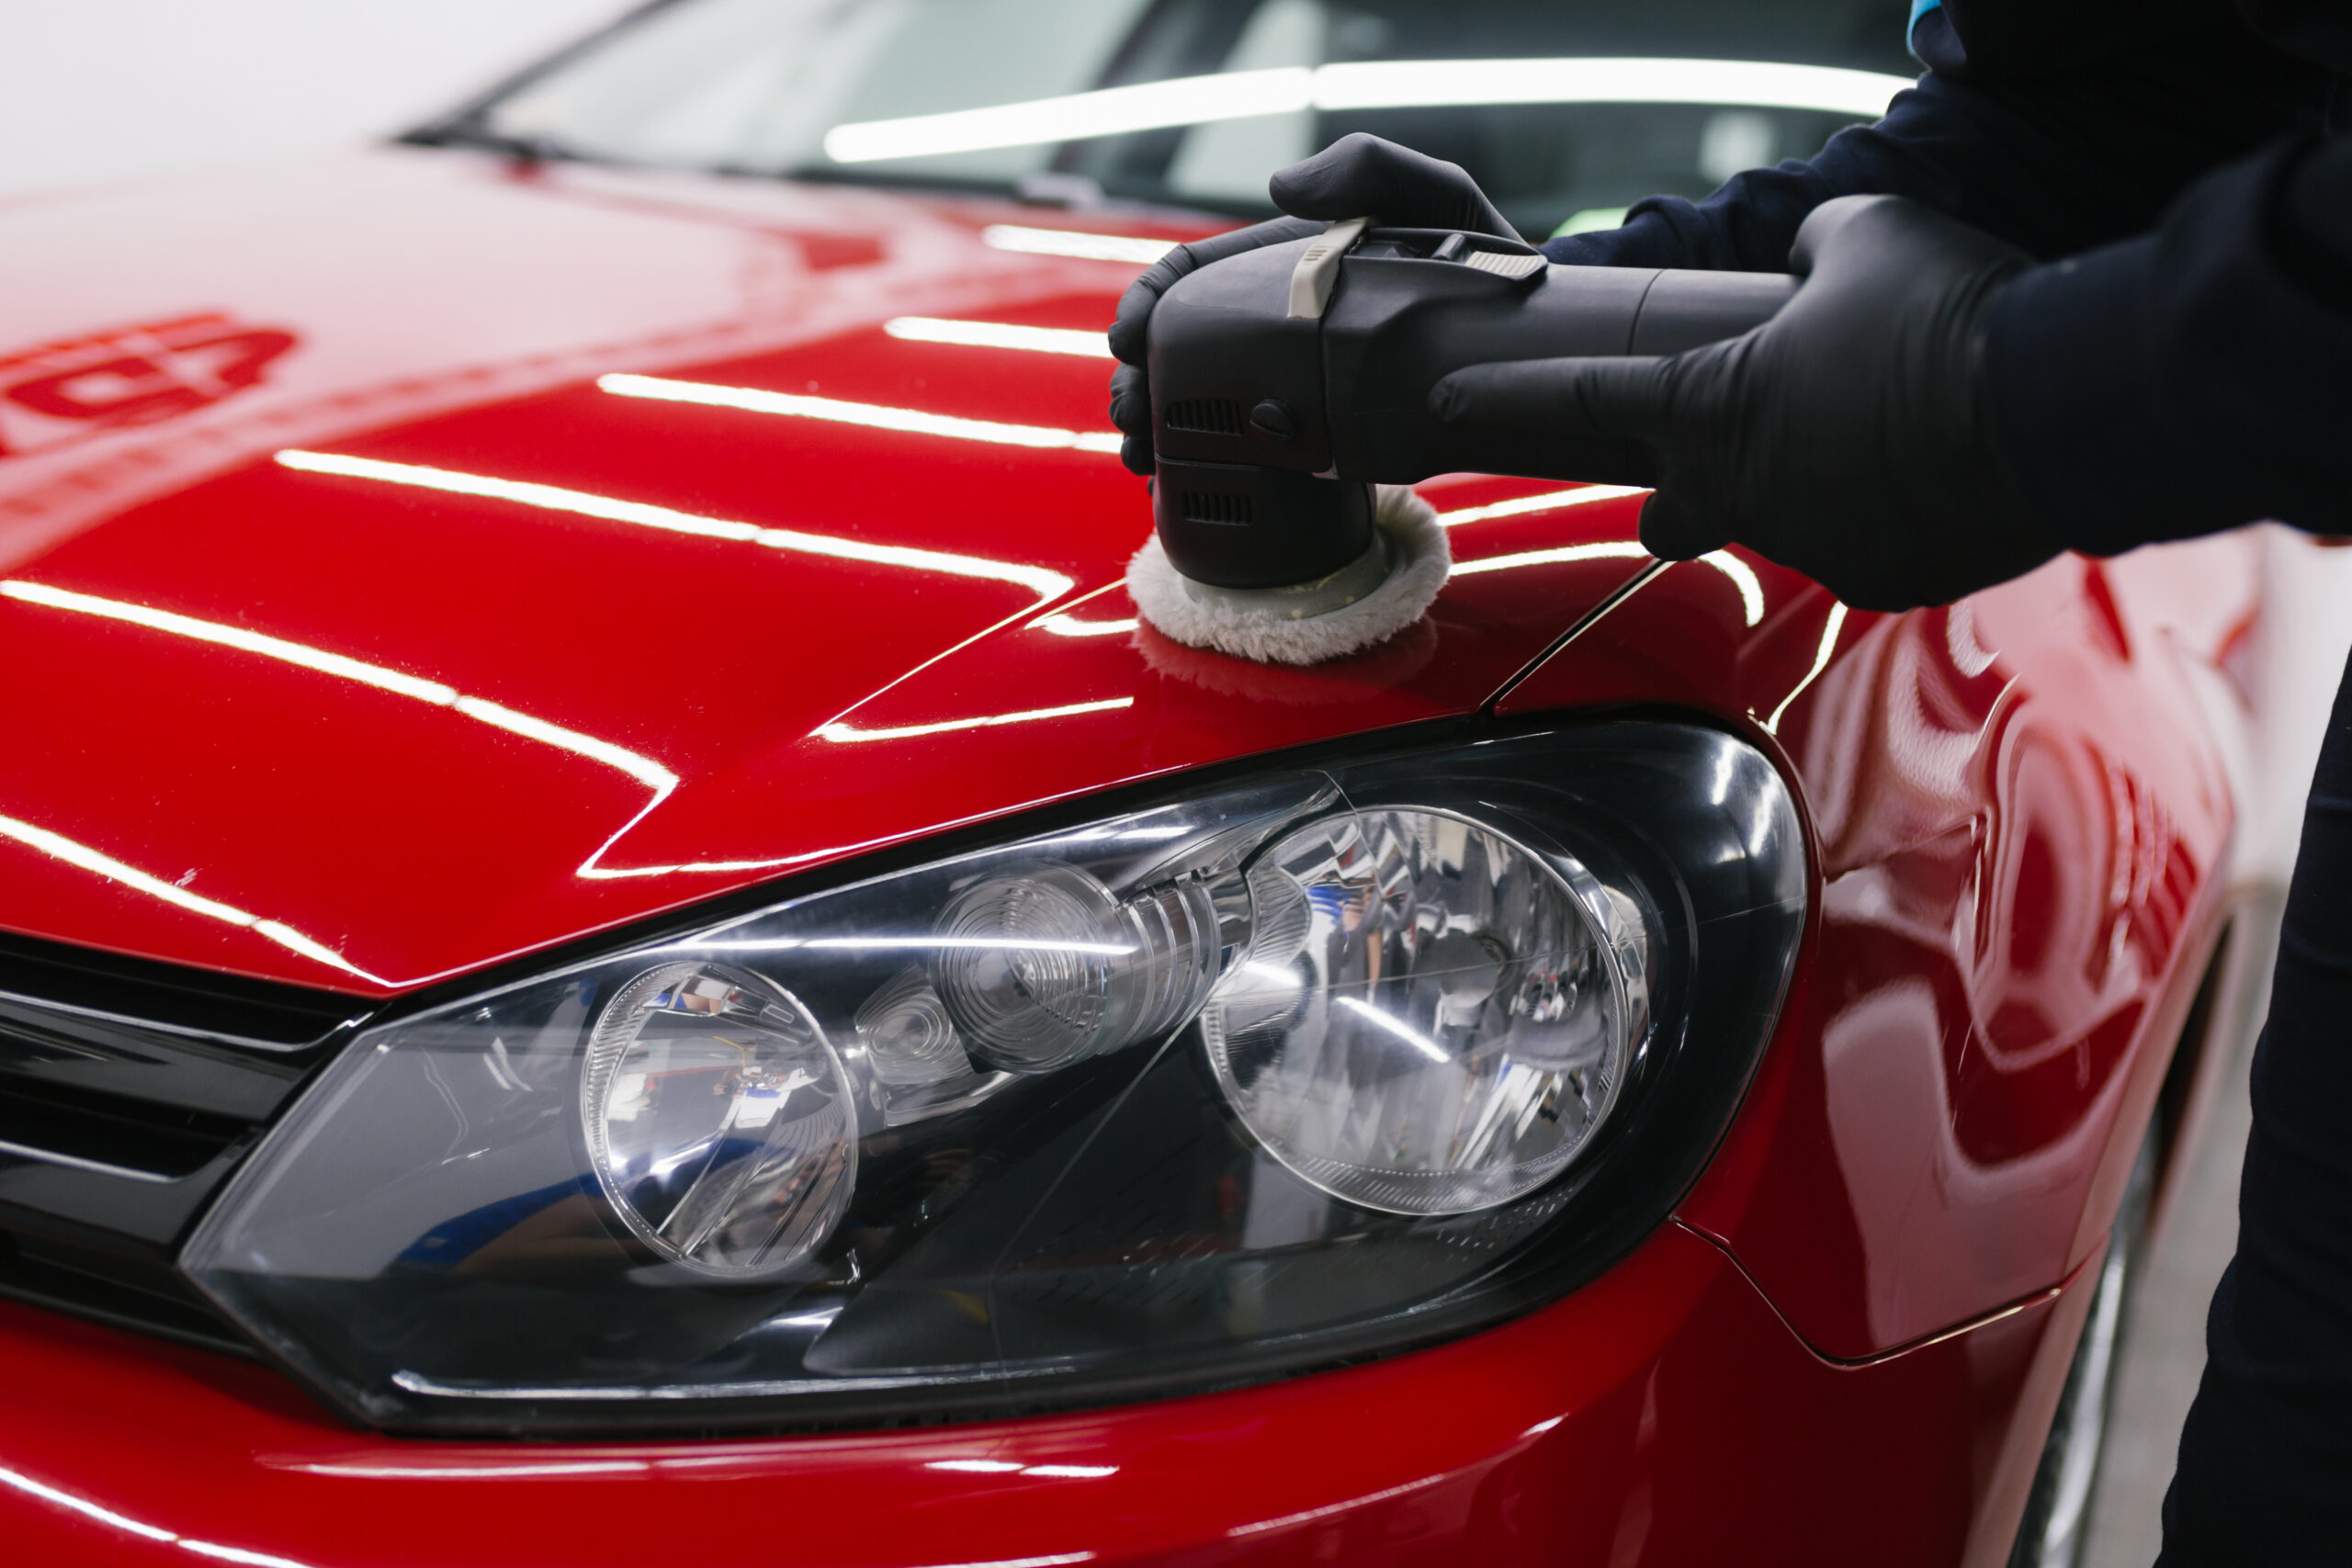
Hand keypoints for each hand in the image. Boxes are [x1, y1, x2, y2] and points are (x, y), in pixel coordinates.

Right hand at [1109, 134, 1518, 475]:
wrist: (1522, 337)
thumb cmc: (1475, 256)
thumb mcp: (1431, 196)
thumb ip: (1370, 170)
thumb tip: (1282, 187)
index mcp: (1282, 264)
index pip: (1191, 278)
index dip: (1148, 304)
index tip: (1128, 338)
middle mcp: (1274, 322)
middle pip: (1178, 349)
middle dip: (1138, 381)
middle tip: (1131, 415)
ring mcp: (1290, 379)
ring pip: (1198, 405)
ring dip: (1157, 432)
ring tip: (1142, 460)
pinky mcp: (1316, 430)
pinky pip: (1245, 450)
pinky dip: (1204, 471)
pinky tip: (1179, 490)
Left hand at [1428, 196, 2057, 611]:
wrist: (2059, 403)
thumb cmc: (1947, 317)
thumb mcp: (1866, 241)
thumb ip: (1812, 253)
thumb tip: (1813, 263)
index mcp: (1712, 407)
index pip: (1580, 401)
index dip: (1506, 400)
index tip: (1446, 406)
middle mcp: (1745, 491)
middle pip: (1669, 510)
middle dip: (1670, 499)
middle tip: (1688, 478)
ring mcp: (1812, 544)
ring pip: (1784, 521)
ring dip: (1813, 487)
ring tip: (1885, 438)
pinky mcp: (1884, 577)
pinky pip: (1868, 542)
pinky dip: (1889, 512)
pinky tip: (1936, 474)